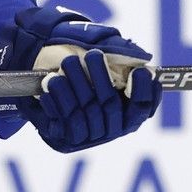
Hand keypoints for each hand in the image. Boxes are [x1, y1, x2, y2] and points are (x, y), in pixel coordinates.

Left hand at [0, 5, 161, 151]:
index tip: (140, 72)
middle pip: (111, 104)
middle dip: (101, 76)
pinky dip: (59, 99)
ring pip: (87, 110)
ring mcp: (89, 135)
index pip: (142, 107)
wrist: (48, 96)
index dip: (143, 91)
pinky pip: (66, 120)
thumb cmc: (81, 76)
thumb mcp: (100, 66)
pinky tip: (52, 82)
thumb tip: (140, 56)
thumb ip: (120, 59)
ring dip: (77, 83)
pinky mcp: (66, 137)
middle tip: (93, 54)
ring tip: (68, 62)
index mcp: (126, 115)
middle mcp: (110, 128)